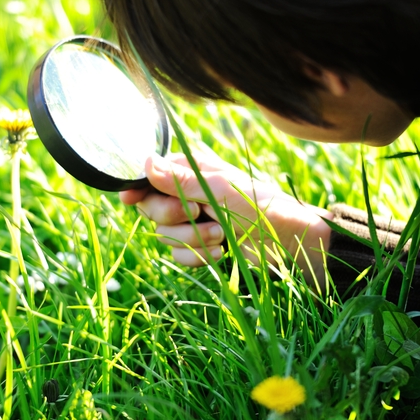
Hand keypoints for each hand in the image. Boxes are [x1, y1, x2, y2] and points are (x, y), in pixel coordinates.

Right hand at [119, 153, 332, 285]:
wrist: (289, 242)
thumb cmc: (261, 204)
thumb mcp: (220, 189)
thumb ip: (180, 180)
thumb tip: (146, 163)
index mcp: (192, 169)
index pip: (150, 175)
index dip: (138, 188)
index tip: (130, 200)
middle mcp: (188, 192)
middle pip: (151, 208)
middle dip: (173, 217)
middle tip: (199, 214)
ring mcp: (193, 220)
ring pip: (164, 235)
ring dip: (192, 239)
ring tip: (221, 235)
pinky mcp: (200, 244)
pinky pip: (179, 255)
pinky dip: (198, 256)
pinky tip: (219, 252)